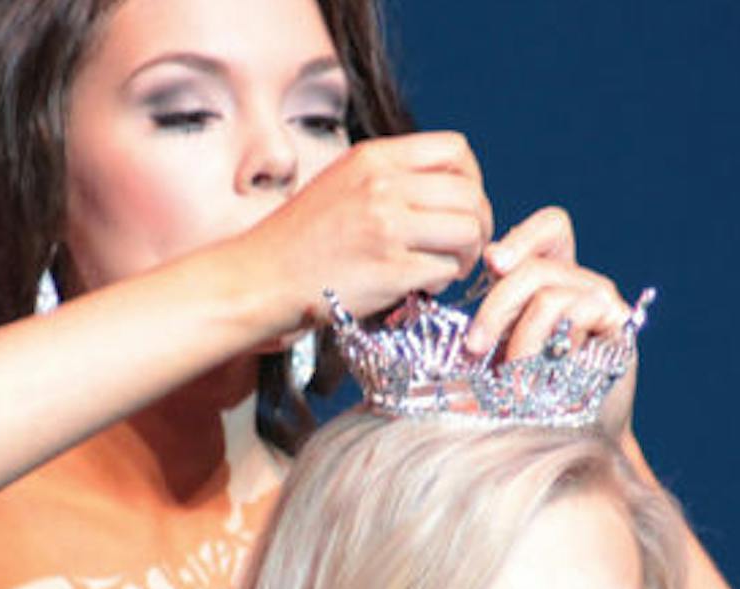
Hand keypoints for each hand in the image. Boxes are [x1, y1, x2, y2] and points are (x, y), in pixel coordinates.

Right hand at [241, 131, 493, 328]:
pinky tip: (421, 286)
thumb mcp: (342, 183)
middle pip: (470, 193)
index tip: (460, 206)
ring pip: (467, 231)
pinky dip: (442, 282)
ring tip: (443, 267)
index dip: (471, 179)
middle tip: (462, 246)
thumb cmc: (300, 239)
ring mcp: (388, 228)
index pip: (456, 150)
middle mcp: (384, 186)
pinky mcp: (391, 270)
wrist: (261, 278)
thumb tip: (446, 188)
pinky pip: (445, 270)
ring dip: (465, 254)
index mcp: (374, 157)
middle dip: (478, 223)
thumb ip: (390, 177)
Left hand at [464, 207, 639, 437]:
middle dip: (495, 306)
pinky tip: (539, 377)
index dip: (523, 236)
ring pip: (546, 292)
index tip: (490, 265)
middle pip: (533, 266)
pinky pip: (572, 313)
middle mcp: (582, 283)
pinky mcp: (618, 322)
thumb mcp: (497, 351)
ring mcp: (602, 300)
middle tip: (473, 349)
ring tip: (508, 377)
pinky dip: (543, 347)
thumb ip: (490, 314)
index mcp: (556, 278)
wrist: (567, 444)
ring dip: (516, 337)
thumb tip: (484, 267)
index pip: (552, 228)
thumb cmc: (524, 399)